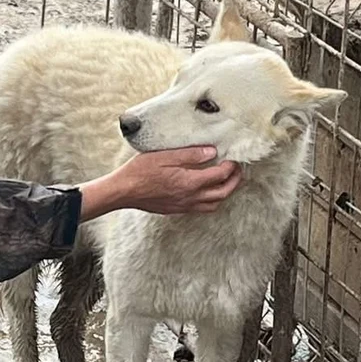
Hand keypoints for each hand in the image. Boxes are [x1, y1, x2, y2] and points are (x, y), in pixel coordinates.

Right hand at [77, 148, 242, 221]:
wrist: (123, 191)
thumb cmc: (140, 171)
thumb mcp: (165, 155)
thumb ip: (190, 154)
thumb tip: (212, 152)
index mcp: (189, 182)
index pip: (219, 175)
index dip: (230, 166)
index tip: (233, 157)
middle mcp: (190, 197)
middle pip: (222, 194)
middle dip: (234, 182)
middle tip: (237, 170)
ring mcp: (183, 206)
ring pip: (213, 205)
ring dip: (223, 193)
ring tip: (225, 181)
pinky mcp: (176, 210)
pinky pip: (201, 208)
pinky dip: (210, 200)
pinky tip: (206, 190)